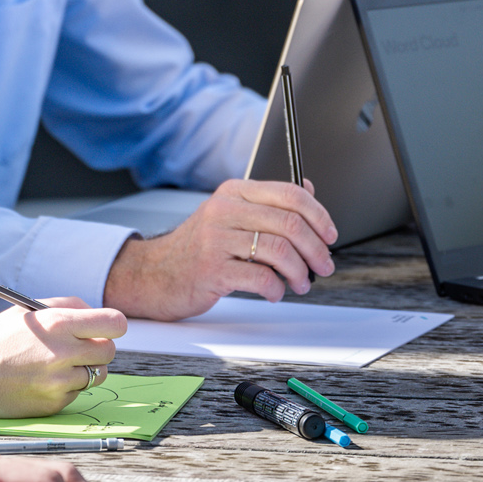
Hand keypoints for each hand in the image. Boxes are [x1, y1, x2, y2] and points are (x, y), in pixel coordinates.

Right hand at [0, 298, 125, 416]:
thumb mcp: (27, 310)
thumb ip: (67, 307)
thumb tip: (98, 316)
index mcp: (57, 323)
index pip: (115, 323)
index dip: (113, 326)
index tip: (105, 328)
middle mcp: (62, 352)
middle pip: (109, 351)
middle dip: (99, 347)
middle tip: (81, 346)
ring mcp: (59, 382)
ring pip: (97, 374)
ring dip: (85, 368)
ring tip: (58, 363)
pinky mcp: (54, 404)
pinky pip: (77, 393)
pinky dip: (67, 387)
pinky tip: (42, 380)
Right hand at [103, 178, 337, 319]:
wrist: (152, 274)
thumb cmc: (196, 248)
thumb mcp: (230, 215)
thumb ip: (267, 203)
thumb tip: (309, 189)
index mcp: (235, 192)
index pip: (290, 194)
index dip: (319, 216)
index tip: (330, 235)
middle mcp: (225, 210)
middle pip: (290, 223)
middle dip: (316, 249)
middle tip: (323, 266)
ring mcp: (216, 239)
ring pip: (280, 251)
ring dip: (300, 272)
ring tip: (300, 283)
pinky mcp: (211, 270)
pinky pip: (260, 278)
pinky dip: (276, 289)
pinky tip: (274, 292)